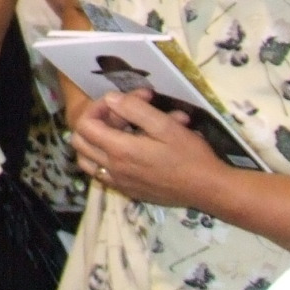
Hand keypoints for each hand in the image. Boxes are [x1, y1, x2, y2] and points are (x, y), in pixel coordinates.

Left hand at [70, 89, 220, 207]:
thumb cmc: (190, 156)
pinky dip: (105, 159)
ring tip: (120, 130)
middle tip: (119, 116)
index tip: (117, 102)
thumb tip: (111, 99)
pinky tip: (130, 149)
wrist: (209, 190)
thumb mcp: (166, 125)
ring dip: (95, 142)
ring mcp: (119, 182)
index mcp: (119, 150)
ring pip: (87, 160)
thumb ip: (135, 109)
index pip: (85, 125)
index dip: (96, 108)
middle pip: (80, 142)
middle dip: (94, 123)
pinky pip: (102, 173)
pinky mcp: (128, 190)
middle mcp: (113, 169)